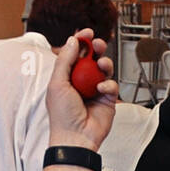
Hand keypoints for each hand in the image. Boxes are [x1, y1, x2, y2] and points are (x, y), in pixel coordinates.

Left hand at [46, 30, 117, 150]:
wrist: (76, 138)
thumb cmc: (63, 117)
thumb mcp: (57, 83)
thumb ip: (65, 60)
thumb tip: (72, 41)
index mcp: (66, 77)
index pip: (75, 54)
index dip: (81, 42)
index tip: (87, 33)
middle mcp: (81, 82)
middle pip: (92, 58)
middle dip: (96, 48)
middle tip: (98, 44)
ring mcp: (94, 90)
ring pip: (104, 68)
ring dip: (104, 63)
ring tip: (101, 66)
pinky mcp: (107, 99)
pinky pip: (111, 84)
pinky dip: (108, 83)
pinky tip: (101, 88)